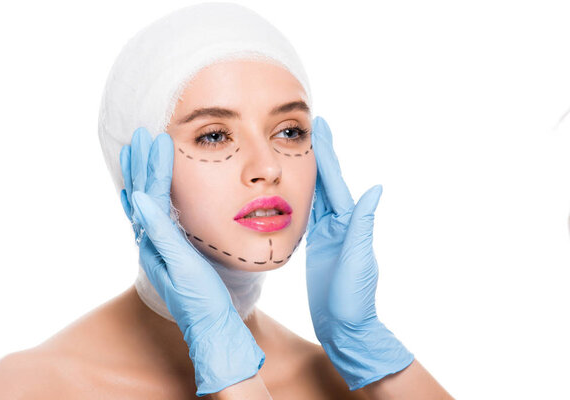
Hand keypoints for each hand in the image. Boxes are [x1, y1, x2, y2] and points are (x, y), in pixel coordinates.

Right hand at [119, 128, 264, 396]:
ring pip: (147, 207)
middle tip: (140, 135)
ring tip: (143, 146)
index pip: (151, 196)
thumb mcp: (194, 252)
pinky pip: (158, 235)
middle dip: (140, 164)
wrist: (210, 322)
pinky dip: (148, 215)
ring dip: (143, 176)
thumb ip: (181, 231)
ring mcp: (160, 252)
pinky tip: (140, 194)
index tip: (147, 143)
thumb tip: (175, 207)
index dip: (146, 170)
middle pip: (143, 195)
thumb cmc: (206, 288)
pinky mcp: (173, 264)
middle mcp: (155, 241)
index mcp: (163, 236)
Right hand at [305, 117, 413, 390]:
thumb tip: (375, 189)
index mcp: (348, 224)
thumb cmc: (354, 298)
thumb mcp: (359, 260)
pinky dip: (302, 196)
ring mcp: (327, 234)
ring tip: (300, 147)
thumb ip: (363, 225)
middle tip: (310, 126)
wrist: (344, 326)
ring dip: (309, 170)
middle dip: (318, 153)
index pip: (335, 182)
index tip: (319, 126)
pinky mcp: (316, 245)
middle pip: (326, 181)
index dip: (326, 154)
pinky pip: (307, 214)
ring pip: (316, 194)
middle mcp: (339, 224)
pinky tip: (295, 185)